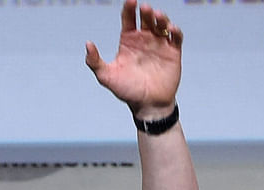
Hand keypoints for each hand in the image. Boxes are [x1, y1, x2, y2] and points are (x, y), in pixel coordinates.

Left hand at [85, 0, 182, 119]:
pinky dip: (174, 30)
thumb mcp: (106, 76)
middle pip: (146, 19)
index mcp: (128, 42)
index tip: (130, 1)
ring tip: (157, 16)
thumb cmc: (126, 91)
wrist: (147, 105)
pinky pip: (176, 37)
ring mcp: (159, 45)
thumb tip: (88, 44)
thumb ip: (95, 61)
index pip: (128, 20)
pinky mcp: (173, 52)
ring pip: (161, 24)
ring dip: (160, 18)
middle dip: (146, 12)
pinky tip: (170, 29)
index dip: (129, 9)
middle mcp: (144, 40)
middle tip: (145, 9)